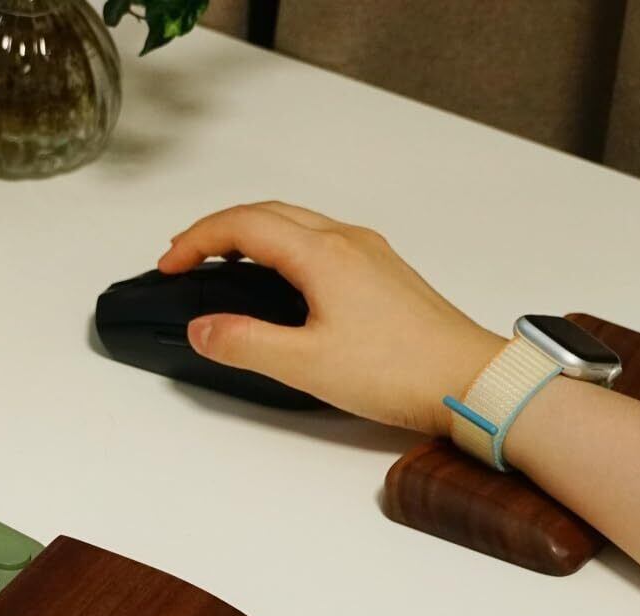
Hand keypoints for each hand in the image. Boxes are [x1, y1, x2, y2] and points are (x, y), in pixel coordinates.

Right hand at [158, 201, 502, 437]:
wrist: (469, 379)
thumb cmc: (402, 370)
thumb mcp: (305, 365)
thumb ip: (244, 343)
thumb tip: (203, 329)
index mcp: (323, 255)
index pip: (243, 226)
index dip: (197, 239)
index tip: (170, 264)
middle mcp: (347, 241)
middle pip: (268, 212)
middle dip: (217, 228)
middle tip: (184, 255)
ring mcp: (368, 253)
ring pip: (295, 222)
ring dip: (250, 233)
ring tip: (220, 261)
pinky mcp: (380, 272)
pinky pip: (318, 239)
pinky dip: (281, 246)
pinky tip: (276, 276)